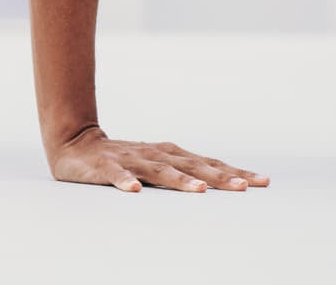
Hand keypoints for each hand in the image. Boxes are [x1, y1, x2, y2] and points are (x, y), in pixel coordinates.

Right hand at [47, 125, 270, 192]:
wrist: (73, 142)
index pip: (209, 163)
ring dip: (180, 180)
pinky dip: (124, 182)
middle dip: (219, 177)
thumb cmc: (123, 158)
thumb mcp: (157, 163)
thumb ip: (183, 172)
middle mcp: (155, 154)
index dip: (235, 172)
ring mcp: (130, 159)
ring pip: (159, 170)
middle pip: (192, 166)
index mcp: (170, 154)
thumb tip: (220, 184)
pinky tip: (134, 192)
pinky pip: (115, 175)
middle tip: (244, 187)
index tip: (262, 182)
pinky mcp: (104, 166)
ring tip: (200, 191)